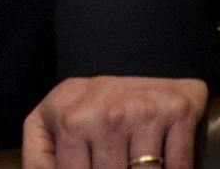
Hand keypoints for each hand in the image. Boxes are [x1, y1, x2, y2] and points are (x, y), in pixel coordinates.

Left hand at [21, 75, 205, 168]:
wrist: (140, 61)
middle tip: (113, 161)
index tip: (90, 166)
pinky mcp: (177, 113)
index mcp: (68, 120)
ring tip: (131, 160)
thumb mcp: (49, 121)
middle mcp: (105, 115)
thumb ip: (40, 158)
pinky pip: (180, 168)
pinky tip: (162, 160)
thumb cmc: (88, 104)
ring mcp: (143, 113)